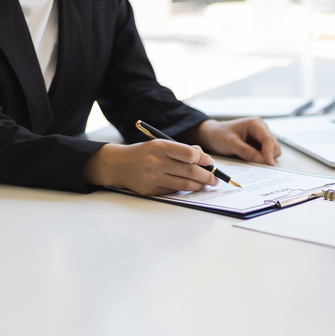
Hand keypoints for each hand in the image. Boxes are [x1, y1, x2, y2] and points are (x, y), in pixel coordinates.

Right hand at [83, 140, 218, 194]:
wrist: (119, 165)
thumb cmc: (145, 153)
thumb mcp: (161, 144)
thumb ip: (182, 150)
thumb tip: (205, 159)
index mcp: (160, 147)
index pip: (189, 154)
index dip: (203, 159)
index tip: (210, 162)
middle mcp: (156, 162)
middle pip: (190, 171)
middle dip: (207, 176)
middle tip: (215, 179)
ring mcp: (153, 178)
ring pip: (184, 184)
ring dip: (200, 185)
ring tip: (207, 184)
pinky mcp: (151, 190)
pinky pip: (174, 191)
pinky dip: (185, 189)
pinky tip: (191, 187)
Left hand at [189, 118, 280, 165]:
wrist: (212, 135)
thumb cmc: (219, 135)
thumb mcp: (230, 143)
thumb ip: (246, 151)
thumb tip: (261, 159)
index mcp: (255, 124)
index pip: (268, 139)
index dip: (270, 152)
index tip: (269, 164)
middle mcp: (261, 128)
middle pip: (274, 145)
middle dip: (268, 155)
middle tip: (257, 164)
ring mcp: (261, 136)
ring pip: (273, 150)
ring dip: (266, 157)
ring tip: (251, 160)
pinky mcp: (259, 143)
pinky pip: (267, 153)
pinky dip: (263, 158)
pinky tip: (252, 159)